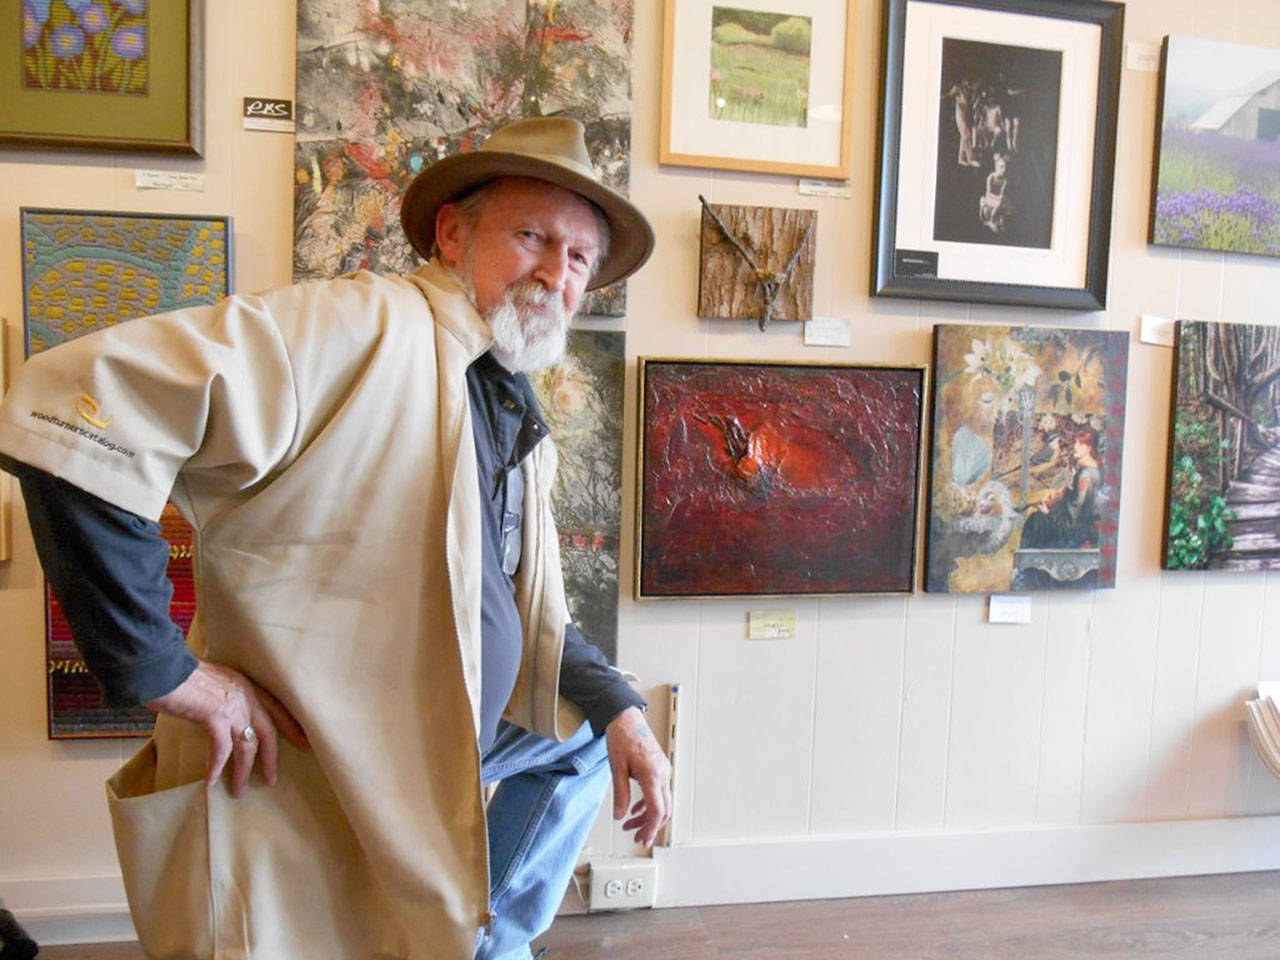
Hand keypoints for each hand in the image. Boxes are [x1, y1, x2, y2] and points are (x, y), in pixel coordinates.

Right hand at [146, 660, 309, 796]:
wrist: (162, 667)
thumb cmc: (179, 675)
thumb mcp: (212, 682)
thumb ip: (223, 696)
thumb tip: (220, 716)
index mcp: (246, 685)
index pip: (276, 709)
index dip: (290, 727)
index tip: (303, 743)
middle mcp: (245, 695)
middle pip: (267, 732)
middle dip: (271, 758)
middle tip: (271, 779)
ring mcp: (232, 706)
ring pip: (246, 745)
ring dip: (242, 771)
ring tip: (238, 790)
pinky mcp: (215, 716)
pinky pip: (222, 749)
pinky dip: (216, 767)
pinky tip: (210, 781)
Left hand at [604, 706, 671, 846]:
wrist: (626, 717)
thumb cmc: (621, 737)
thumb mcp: (616, 768)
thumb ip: (620, 795)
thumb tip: (620, 815)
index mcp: (652, 774)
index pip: (657, 810)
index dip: (650, 828)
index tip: (641, 839)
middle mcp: (662, 773)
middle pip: (663, 810)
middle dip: (650, 827)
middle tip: (637, 839)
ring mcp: (663, 770)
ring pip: (662, 802)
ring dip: (648, 816)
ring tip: (630, 825)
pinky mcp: (660, 768)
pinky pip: (659, 792)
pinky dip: (649, 803)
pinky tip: (635, 809)